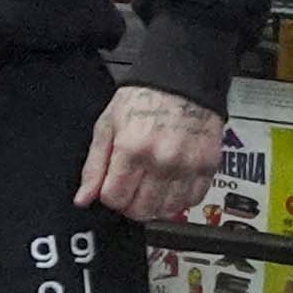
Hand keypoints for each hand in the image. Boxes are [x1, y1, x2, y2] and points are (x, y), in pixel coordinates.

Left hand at [76, 88, 222, 227]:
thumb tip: (83, 198)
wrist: (182, 81)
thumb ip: (94, 166)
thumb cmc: (144, 99)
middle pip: (140, 210)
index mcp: (133, 149)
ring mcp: (188, 165)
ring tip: (151, 186)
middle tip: (131, 188)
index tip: (113, 187)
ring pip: (167, 211)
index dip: (109, 196)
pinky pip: (192, 201)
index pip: (115, 198)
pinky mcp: (208, 166)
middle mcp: (162, 161)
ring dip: (155, 205)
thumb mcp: (107, 126)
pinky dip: (180, 199)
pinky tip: (171, 184)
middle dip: (130, 204)